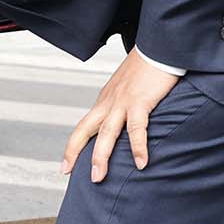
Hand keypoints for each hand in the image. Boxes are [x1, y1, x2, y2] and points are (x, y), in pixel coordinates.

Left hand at [61, 49, 180, 183]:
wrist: (158, 46)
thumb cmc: (148, 66)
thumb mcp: (130, 88)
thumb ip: (125, 105)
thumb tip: (127, 123)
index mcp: (106, 100)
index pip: (84, 126)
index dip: (73, 147)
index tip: (65, 166)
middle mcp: (109, 102)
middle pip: (86, 130)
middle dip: (76, 154)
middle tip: (69, 174)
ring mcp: (123, 102)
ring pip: (106, 133)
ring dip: (101, 156)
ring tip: (98, 177)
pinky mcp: (140, 101)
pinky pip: (137, 128)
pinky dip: (138, 147)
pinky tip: (141, 163)